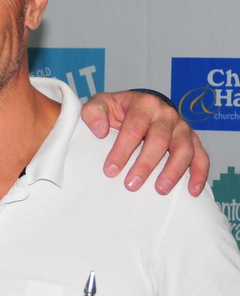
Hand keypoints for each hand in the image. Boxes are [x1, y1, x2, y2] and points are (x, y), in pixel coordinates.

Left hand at [81, 91, 207, 196]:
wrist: (140, 108)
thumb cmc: (118, 110)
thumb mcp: (101, 104)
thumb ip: (93, 112)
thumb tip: (100, 131)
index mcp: (144, 104)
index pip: (133, 128)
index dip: (122, 150)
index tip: (110, 170)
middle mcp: (166, 114)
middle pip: (159, 140)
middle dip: (145, 165)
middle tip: (131, 185)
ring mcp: (182, 127)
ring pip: (183, 150)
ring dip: (173, 171)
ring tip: (160, 190)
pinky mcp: (193, 140)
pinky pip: (201, 157)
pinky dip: (199, 174)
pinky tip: (192, 191)